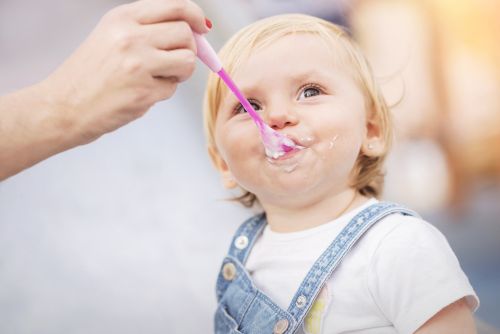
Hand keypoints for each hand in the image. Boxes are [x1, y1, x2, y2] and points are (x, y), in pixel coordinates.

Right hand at [40, 0, 209, 144]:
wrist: (62, 106)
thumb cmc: (89, 74)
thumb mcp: (111, 36)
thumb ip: (148, 29)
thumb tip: (195, 30)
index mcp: (123, 17)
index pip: (176, 6)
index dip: (195, 16)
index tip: (203, 27)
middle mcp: (131, 36)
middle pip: (186, 34)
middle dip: (189, 49)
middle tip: (173, 61)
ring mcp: (138, 64)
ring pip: (187, 60)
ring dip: (180, 72)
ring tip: (157, 77)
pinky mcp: (143, 91)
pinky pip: (173, 88)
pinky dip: (163, 92)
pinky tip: (140, 92)